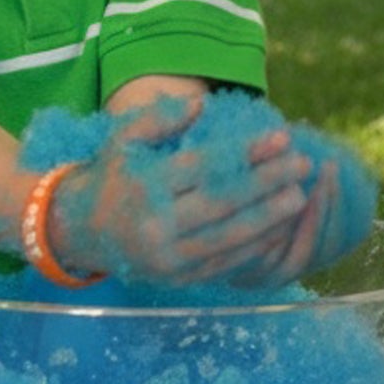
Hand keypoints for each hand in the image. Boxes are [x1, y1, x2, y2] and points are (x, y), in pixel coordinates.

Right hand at [51, 92, 310, 283]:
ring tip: (300, 194)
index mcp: (145, 187)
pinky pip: (226, 262)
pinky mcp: (179, 279)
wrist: (81, 231)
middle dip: (269, 183)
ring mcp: (169, 259)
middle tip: (302, 164)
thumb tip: (201, 104)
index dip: (248, 152)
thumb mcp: (124, 139)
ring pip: (231, 237)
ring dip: (271, 217)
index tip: (281, 137)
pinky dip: (256, 245)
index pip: (207, 167)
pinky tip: (280, 227)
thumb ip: (160, 118)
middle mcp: (157, 226)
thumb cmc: (112, 175)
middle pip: (225, 202)